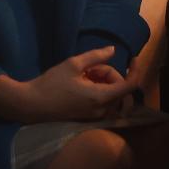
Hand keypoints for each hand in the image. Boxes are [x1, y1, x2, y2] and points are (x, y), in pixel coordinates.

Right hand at [0, 46, 138, 123]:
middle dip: (110, 74)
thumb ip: (96, 56)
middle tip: (91, 67)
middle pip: (120, 88)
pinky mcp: (89, 118)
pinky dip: (99, 90)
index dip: (136, 71)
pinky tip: (83, 83)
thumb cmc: (52, 83)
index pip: (130, 86)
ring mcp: (96, 116)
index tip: (133, 58)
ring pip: (112, 95)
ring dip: (104, 82)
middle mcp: (102, 109)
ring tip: (85, 74)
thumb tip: (113, 50)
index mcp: (100, 97)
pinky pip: (104, 102)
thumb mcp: (73, 64)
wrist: (32, 105)